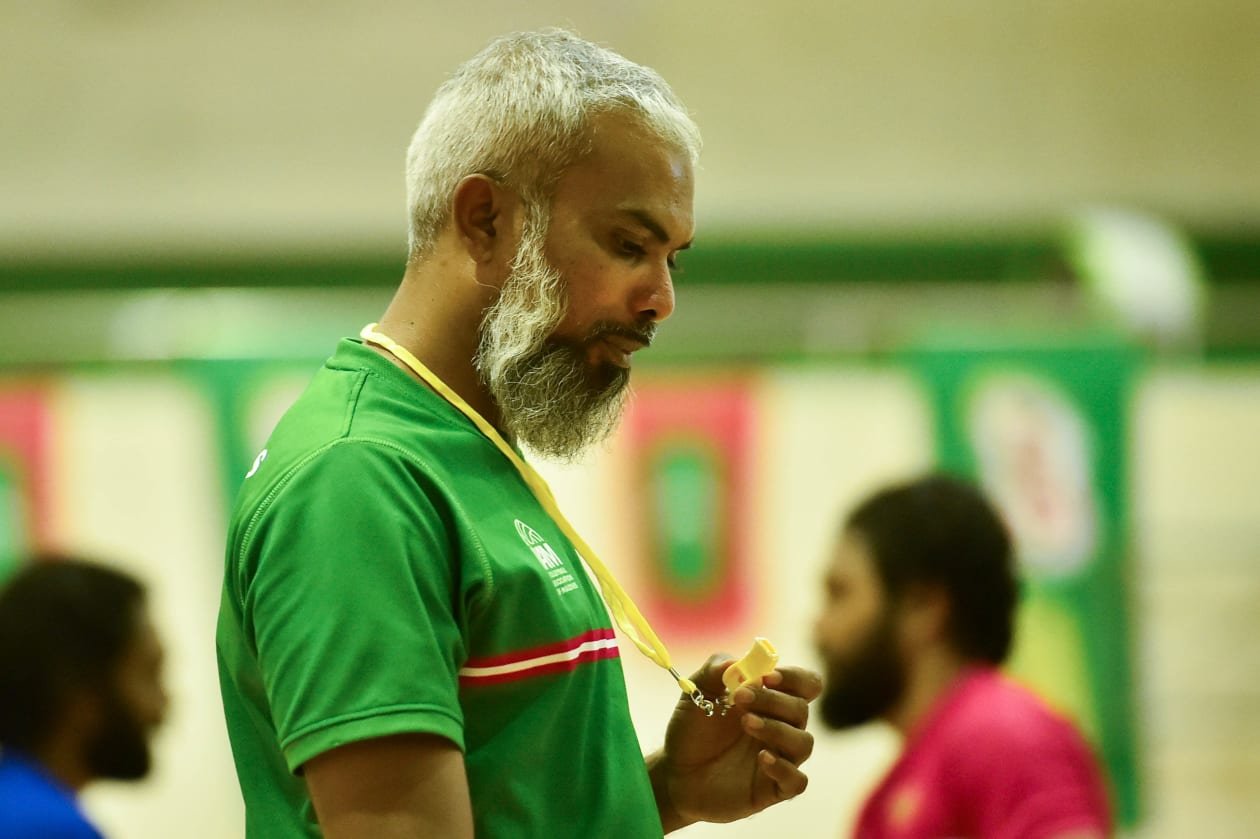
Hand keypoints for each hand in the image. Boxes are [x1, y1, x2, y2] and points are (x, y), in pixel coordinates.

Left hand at [648, 655, 821, 831]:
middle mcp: (781, 728)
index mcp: (771, 702)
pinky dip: (785, 769)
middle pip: (801, 710)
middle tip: (741, 698)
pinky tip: (762, 758)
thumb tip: (735, 663)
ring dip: (778, 729)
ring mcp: (779, 759)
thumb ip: (714, 670)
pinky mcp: (772, 789)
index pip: (805, 685)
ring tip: (746, 723)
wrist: (674, 771)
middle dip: (774, 700)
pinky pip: (798, 782)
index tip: (767, 677)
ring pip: (804, 743)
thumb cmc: (692, 729)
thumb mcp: (696, 692)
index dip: (794, 678)